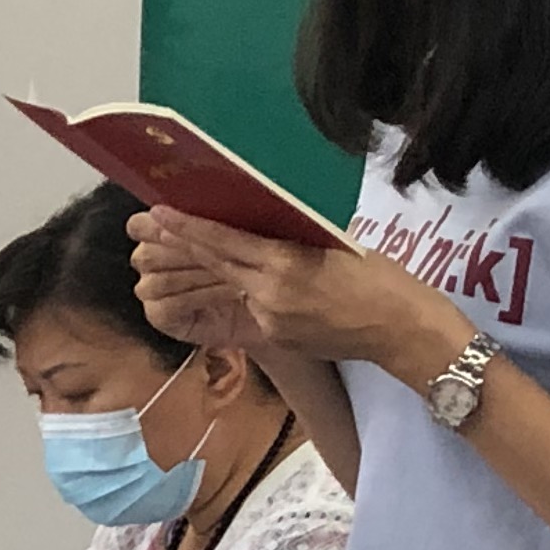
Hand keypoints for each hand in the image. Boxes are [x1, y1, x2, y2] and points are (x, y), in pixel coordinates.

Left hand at [131, 211, 462, 376]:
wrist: (403, 330)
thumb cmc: (381, 278)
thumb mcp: (336, 245)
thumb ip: (293, 240)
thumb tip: (259, 227)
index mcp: (286, 264)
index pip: (226, 243)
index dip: (189, 228)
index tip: (159, 212)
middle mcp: (271, 293)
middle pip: (216, 264)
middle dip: (179, 244)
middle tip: (146, 224)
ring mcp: (271, 319)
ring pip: (228, 285)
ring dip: (200, 269)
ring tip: (168, 250)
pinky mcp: (277, 337)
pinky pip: (249, 308)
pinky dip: (237, 291)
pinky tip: (225, 279)